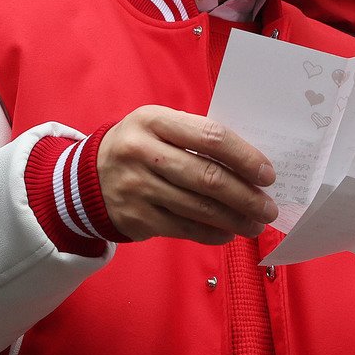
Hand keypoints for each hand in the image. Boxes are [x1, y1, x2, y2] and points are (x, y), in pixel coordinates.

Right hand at [96, 105, 278, 244]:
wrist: (87, 177)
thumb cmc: (139, 146)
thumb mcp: (158, 127)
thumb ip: (196, 137)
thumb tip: (249, 165)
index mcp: (153, 120)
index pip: (210, 137)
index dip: (244, 157)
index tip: (267, 174)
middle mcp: (142, 152)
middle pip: (207, 177)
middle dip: (246, 196)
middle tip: (267, 208)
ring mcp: (138, 187)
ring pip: (199, 208)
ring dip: (235, 219)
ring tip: (255, 224)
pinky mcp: (137, 217)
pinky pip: (185, 229)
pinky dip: (212, 233)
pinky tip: (228, 233)